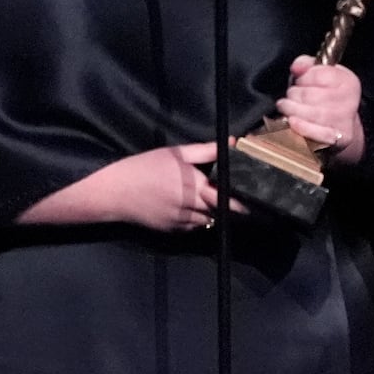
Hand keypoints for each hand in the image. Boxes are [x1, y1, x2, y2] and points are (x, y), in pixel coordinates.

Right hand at [21, 142, 247, 230]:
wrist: (114, 192)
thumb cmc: (145, 167)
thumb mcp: (176, 153)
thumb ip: (206, 150)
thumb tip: (232, 142)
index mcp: (194, 187)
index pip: (227, 198)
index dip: (244, 201)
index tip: (258, 199)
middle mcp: (191, 208)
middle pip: (220, 211)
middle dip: (232, 208)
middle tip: (247, 204)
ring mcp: (181, 222)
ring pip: (207, 220)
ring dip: (213, 213)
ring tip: (217, 202)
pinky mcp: (171, 231)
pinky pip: (192, 226)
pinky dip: (197, 219)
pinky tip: (194, 208)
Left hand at [274, 55, 364, 164]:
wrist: (341, 128)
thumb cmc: (327, 98)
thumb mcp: (321, 75)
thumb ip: (307, 65)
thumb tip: (297, 67)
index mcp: (348, 81)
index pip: (315, 74)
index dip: (302, 78)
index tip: (301, 82)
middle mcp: (349, 100)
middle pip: (307, 94)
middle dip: (293, 95)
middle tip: (293, 98)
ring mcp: (343, 121)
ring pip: (305, 112)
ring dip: (290, 110)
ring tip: (287, 108)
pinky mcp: (337, 139)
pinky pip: (312, 132)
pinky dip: (299, 126)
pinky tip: (292, 122)